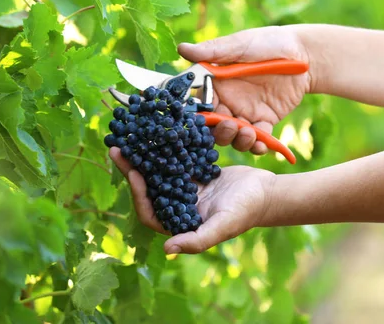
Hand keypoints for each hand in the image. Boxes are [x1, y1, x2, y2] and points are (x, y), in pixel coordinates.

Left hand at [109, 147, 275, 253]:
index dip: (138, 195)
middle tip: (118, 149)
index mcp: (179, 223)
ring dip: (142, 157)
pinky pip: (171, 161)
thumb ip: (197, 240)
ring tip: (128, 138)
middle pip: (148, 190)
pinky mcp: (191, 174)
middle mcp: (177, 207)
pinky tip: (153, 133)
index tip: (134, 173)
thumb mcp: (223, 225)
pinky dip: (161, 149)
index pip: (149, 212)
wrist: (266, 191)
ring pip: (156, 173)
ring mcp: (183, 189)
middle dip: (132, 170)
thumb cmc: (246, 211)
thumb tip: (168, 249)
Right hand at [178, 26, 311, 154]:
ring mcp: (245, 113)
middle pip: (214, 125)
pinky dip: (258, 146)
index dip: (198, 115)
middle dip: (219, 131)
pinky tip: (261, 144)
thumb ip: (212, 51)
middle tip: (230, 126)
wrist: (304, 53)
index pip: (199, 104)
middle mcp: (227, 101)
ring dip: (238, 140)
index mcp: (216, 83)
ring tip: (248, 132)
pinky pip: (258, 139)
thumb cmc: (268, 42)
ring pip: (234, 135)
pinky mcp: (265, 121)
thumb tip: (182, 49)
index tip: (201, 120)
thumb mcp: (239, 45)